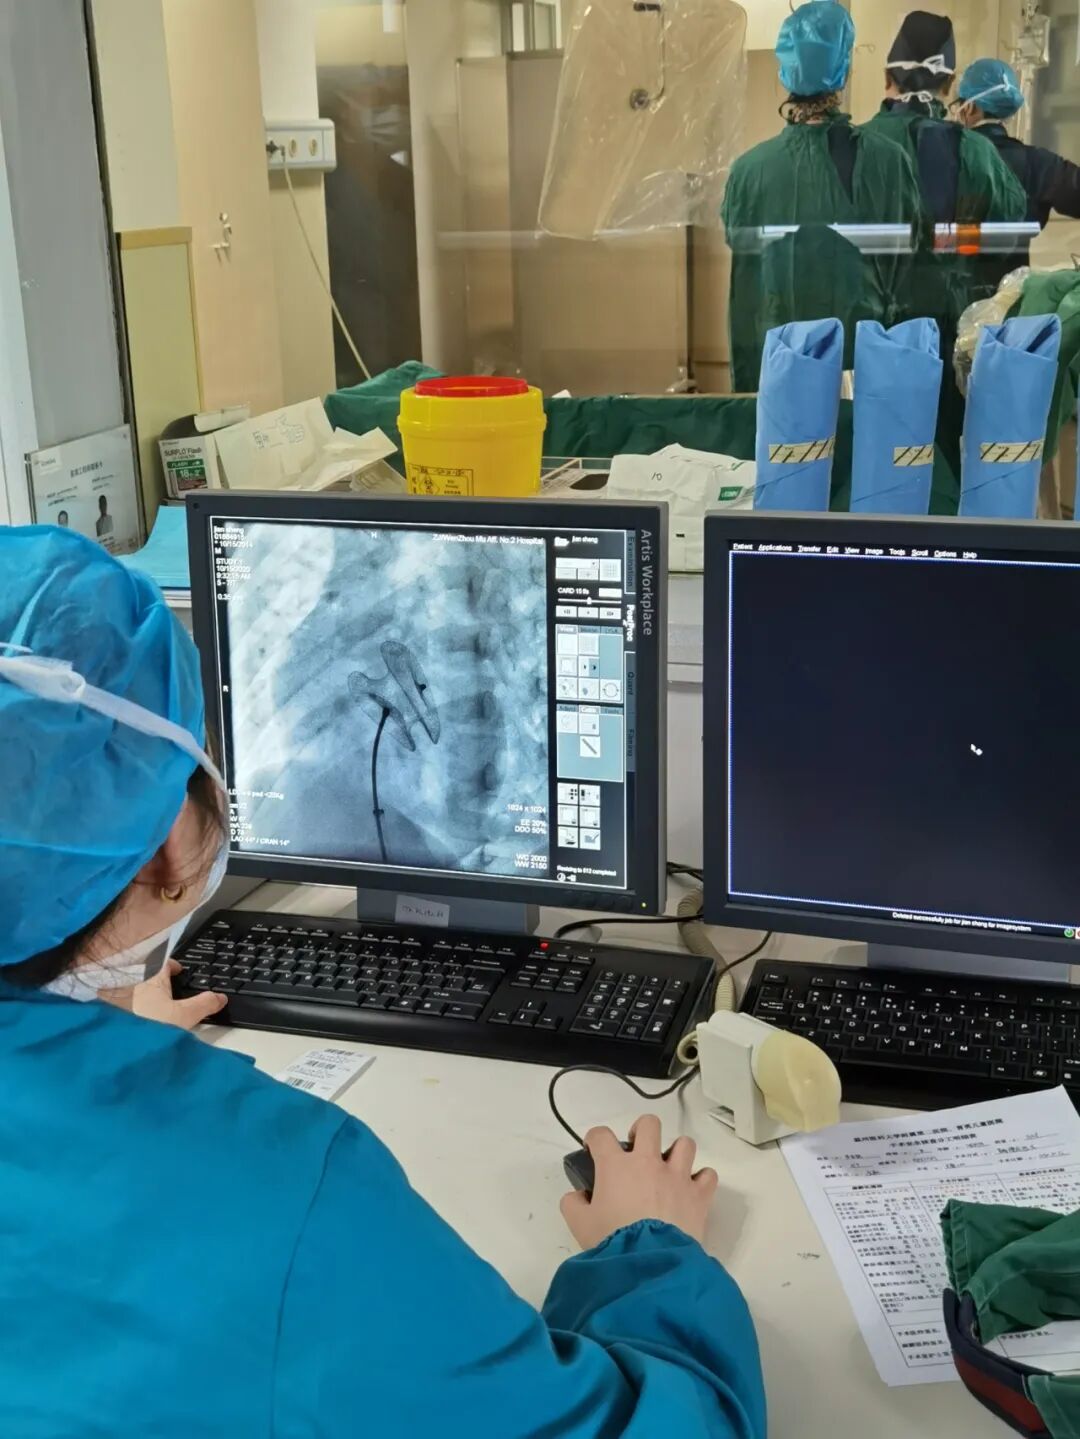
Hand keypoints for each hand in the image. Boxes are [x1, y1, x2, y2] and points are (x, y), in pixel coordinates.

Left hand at [99, 960, 227, 1031]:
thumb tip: (220, 997)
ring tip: (159, 1009)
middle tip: (171, 991)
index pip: (163, 963)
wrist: (123, 1049)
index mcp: (152, 979)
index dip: (173, 965)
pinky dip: (137, 1011)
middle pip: (148, 977)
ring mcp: (122, 1001)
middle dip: (159, 982)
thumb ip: (205, 1004)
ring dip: (147, 997)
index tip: (180, 971)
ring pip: (137, 992)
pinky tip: (145, 1024)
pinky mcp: (116, 1017)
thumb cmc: (153, 1027)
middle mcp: (134, 986)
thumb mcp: (187, 1016)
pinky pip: (128, 1007)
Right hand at [560, 1114, 718, 1250]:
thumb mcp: (579, 1225)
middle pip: (649, 1125)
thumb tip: (577, 1196)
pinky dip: (701, 1180)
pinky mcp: (698, 1194)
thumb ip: (573, 1204)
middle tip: (637, 1152)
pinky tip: (691, 1190)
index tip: (594, 1151)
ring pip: (684, 1144)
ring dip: (676, 1153)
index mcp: (616, 1166)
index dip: (595, 1139)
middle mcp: (648, 1162)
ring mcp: (677, 1176)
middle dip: (642, 1132)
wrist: (648, 1263)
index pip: (601, 1135)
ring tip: (669, 1170)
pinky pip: (708, 1175)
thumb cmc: (612, 1241)